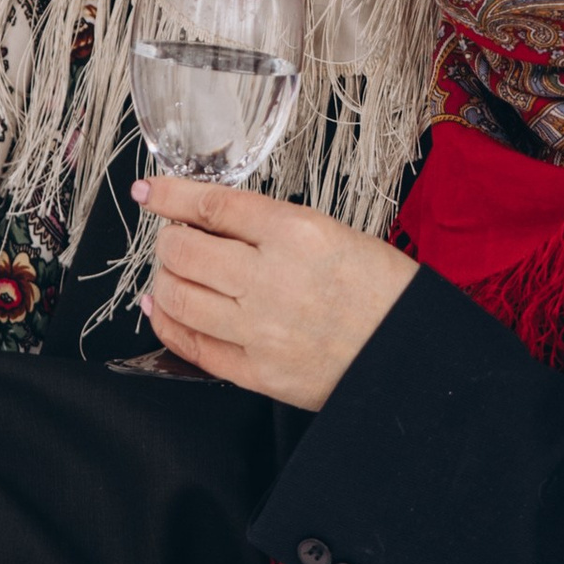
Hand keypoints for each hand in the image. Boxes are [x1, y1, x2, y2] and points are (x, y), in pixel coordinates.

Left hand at [135, 178, 418, 410]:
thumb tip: (212, 221)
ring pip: (179, 296)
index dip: (171, 196)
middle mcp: (272, 279)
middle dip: (168, 241)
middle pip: (185, 250)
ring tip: (171, 274)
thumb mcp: (334, 233)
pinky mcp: (257, 371)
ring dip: (164, 279)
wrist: (411, 354)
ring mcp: (261, 330)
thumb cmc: (382, 291)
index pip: (213, 206)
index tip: (151, 192)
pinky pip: (192, 345)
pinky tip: (163, 311)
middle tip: (172, 238)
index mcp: (297, 233)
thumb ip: (271, 227)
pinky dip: (168, 323)